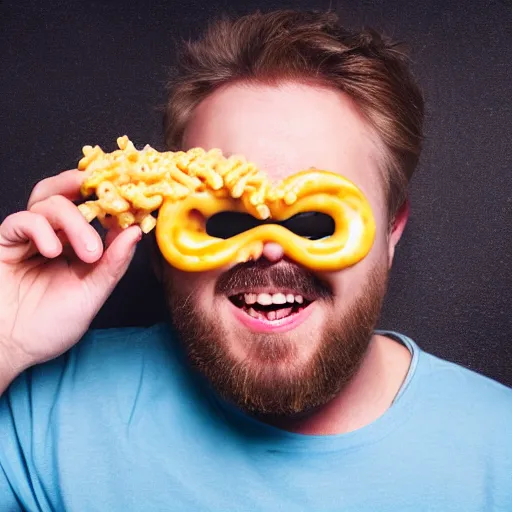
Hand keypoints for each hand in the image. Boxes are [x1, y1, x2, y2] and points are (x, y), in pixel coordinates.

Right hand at [0, 169, 140, 384]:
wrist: (10, 348)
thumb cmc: (49, 326)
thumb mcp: (92, 294)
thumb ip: (113, 263)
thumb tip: (135, 232)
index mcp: (75, 248)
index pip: (91, 213)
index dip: (109, 203)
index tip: (131, 201)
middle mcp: (52, 237)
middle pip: (67, 196)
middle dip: (89, 192)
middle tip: (111, 200)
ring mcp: (28, 239)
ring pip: (49, 202)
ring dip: (74, 221)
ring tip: (89, 252)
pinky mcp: (5, 243)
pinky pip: (22, 220)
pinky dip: (40, 229)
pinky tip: (52, 251)